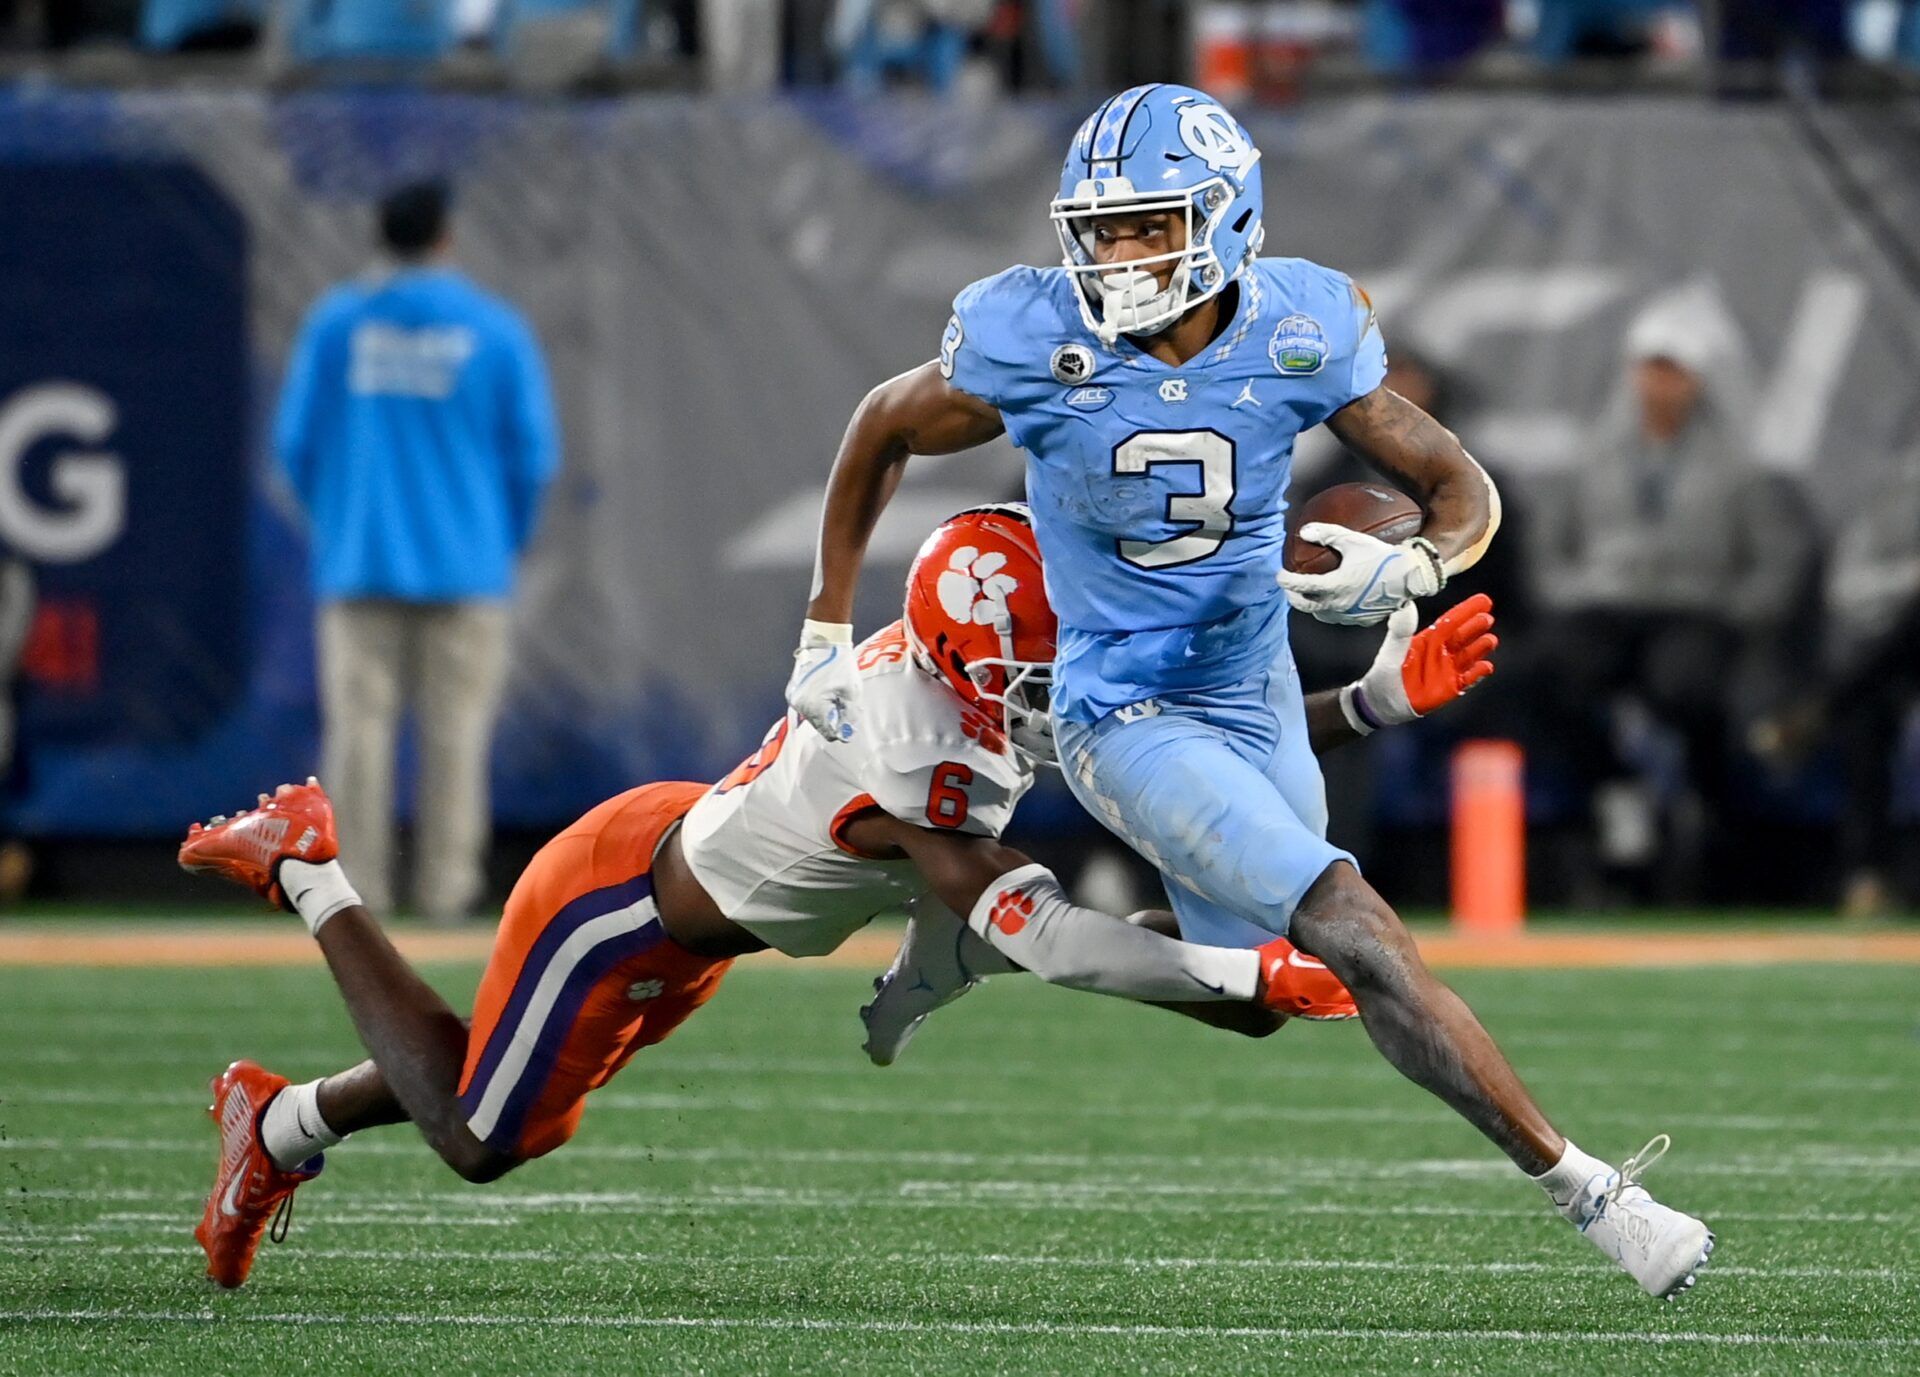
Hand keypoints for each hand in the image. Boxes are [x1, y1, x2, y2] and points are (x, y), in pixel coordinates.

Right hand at [785, 619, 860, 742]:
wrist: (824, 642)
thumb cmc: (841, 664)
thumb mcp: (852, 692)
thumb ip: (850, 715)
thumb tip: (847, 734)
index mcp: (814, 706)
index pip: (828, 732)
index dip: (842, 730)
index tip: (851, 722)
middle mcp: (800, 705)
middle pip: (820, 726)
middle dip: (834, 720)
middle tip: (845, 704)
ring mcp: (794, 698)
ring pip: (813, 717)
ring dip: (826, 712)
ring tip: (836, 695)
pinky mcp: (792, 692)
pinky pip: (807, 707)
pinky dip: (818, 705)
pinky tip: (827, 692)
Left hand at [1277, 524, 1444, 625]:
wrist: (1409, 576)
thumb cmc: (1381, 556)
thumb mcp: (1353, 541)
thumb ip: (1328, 534)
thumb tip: (1304, 531)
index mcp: (1333, 586)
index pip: (1300, 586)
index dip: (1285, 580)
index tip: (1279, 574)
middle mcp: (1338, 604)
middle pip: (1304, 606)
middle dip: (1292, 596)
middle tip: (1289, 587)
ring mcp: (1349, 615)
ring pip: (1320, 614)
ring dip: (1310, 606)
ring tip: (1308, 595)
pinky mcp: (1360, 619)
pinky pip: (1338, 618)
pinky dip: (1329, 610)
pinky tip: (1332, 601)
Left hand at [1342, 593, 1496, 731]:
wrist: (1382, 700)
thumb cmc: (1386, 672)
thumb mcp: (1391, 649)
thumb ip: (1401, 630)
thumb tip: (1407, 606)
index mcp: (1429, 638)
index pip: (1450, 621)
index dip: (1465, 610)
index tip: (1483, 600)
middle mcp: (1442, 651)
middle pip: (1463, 636)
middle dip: (1476, 626)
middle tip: (1487, 617)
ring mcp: (1448, 669)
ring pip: (1470, 655)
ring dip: (1481, 647)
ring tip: (1490, 640)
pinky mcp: (1451, 687)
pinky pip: (1469, 679)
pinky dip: (1479, 673)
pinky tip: (1486, 666)